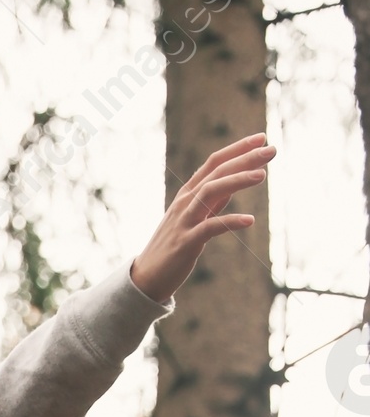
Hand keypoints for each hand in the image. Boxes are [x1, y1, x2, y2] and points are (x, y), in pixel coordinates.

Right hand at [130, 135, 273, 304]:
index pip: (214, 162)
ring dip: (238, 181)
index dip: (238, 148)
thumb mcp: (192, 219)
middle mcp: (185, 202)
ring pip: (211, 192)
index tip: (262, 138)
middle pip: (217, 172)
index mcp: (187, 193)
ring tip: (262, 175)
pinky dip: (231, 221)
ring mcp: (185, 221)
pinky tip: (250, 220)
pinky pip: (211, 228)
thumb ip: (212, 203)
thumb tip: (232, 188)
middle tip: (271, 150)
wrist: (146, 278)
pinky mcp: (186, 243)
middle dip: (245, 159)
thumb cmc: (172, 248)